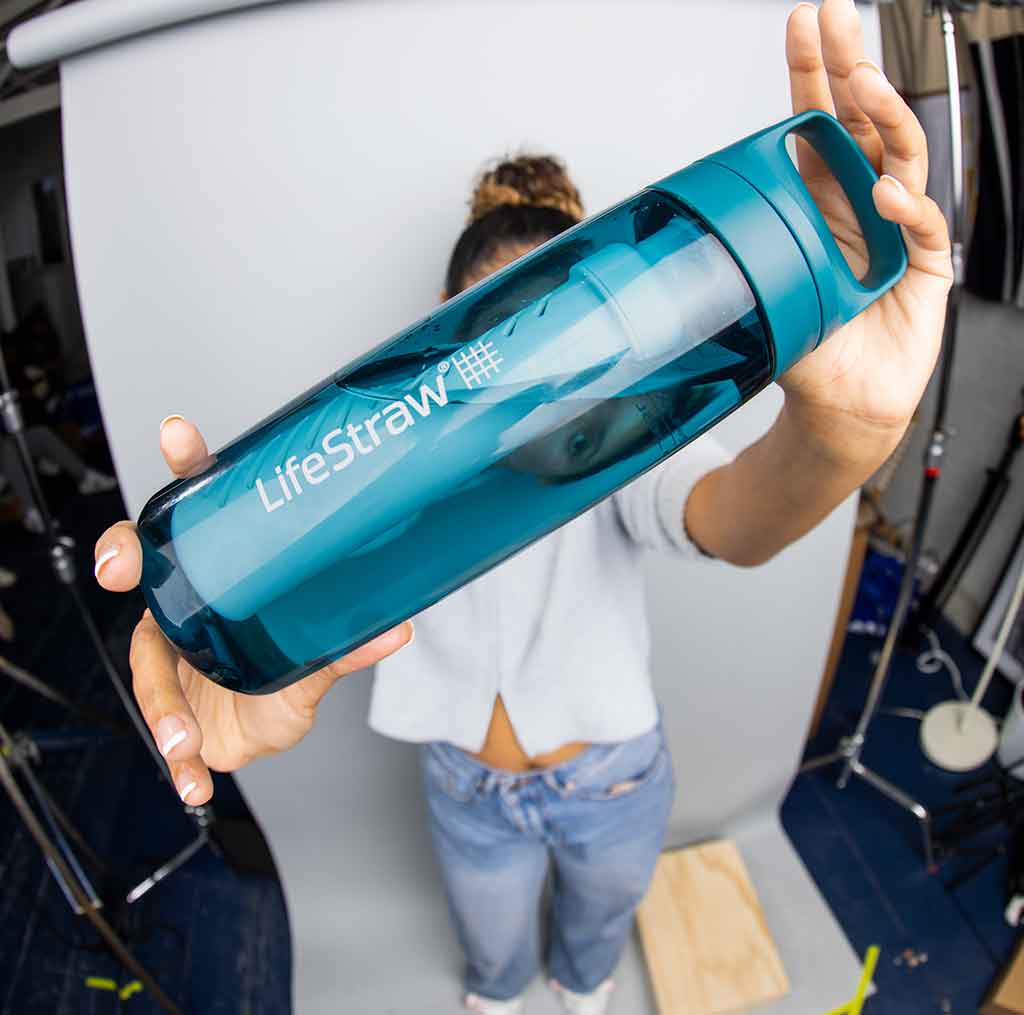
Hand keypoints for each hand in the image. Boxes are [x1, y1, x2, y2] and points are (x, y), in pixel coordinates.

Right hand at [93, 417, 413, 805]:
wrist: (264, 728)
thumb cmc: (281, 671)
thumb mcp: (315, 657)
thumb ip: (346, 645)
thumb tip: (396, 628)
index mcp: (219, 580)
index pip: (198, 514)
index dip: (187, 472)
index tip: (179, 433)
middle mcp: (186, 610)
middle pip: (144, 571)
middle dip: (124, 557)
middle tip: (121, 565)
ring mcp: (171, 657)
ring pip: (149, 667)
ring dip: (163, 702)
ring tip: (184, 737)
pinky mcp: (173, 708)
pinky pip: (168, 735)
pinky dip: (181, 767)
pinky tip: (193, 785)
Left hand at [780, 0, 952, 462]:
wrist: (837, 402)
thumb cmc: (804, 346)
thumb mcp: (758, 296)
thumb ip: (736, 261)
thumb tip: (676, 239)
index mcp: (818, 202)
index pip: (818, 125)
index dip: (812, 75)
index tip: (803, 24)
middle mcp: (860, 205)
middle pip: (862, 122)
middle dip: (851, 66)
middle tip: (838, 19)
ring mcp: (895, 229)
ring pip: (901, 156)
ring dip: (881, 118)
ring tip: (863, 85)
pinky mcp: (924, 265)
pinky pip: (923, 225)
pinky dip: (904, 206)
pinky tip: (884, 191)